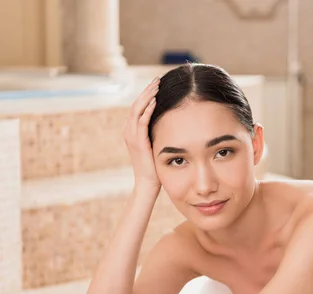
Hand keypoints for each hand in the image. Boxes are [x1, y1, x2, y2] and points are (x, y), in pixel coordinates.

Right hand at [125, 77, 160, 191]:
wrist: (148, 183)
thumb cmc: (155, 166)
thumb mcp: (156, 144)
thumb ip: (158, 132)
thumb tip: (171, 121)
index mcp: (132, 131)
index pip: (138, 107)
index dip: (147, 94)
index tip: (157, 84)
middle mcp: (129, 131)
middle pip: (136, 104)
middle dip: (147, 91)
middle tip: (157, 79)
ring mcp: (132, 136)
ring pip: (136, 110)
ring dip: (147, 96)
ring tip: (156, 86)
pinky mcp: (138, 142)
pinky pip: (141, 123)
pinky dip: (147, 111)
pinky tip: (154, 102)